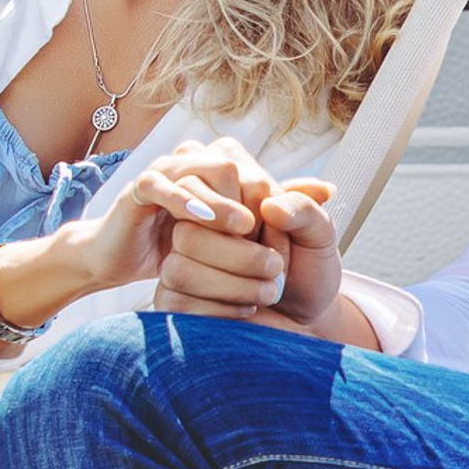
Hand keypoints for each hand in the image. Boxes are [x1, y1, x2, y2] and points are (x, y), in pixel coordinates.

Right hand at [0, 140, 341, 341]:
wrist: (169, 302)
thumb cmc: (223, 274)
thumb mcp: (269, 248)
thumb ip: (300, 215)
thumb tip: (328, 187)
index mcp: (232, 175)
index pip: (258, 172)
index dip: (273, 199)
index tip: (284, 237)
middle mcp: (200, 167)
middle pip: (231, 165)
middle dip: (251, 198)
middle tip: (267, 235)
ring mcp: (169, 175)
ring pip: (198, 170)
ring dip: (222, 199)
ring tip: (244, 226)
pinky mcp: (140, 193)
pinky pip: (157, 184)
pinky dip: (181, 198)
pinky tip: (201, 220)